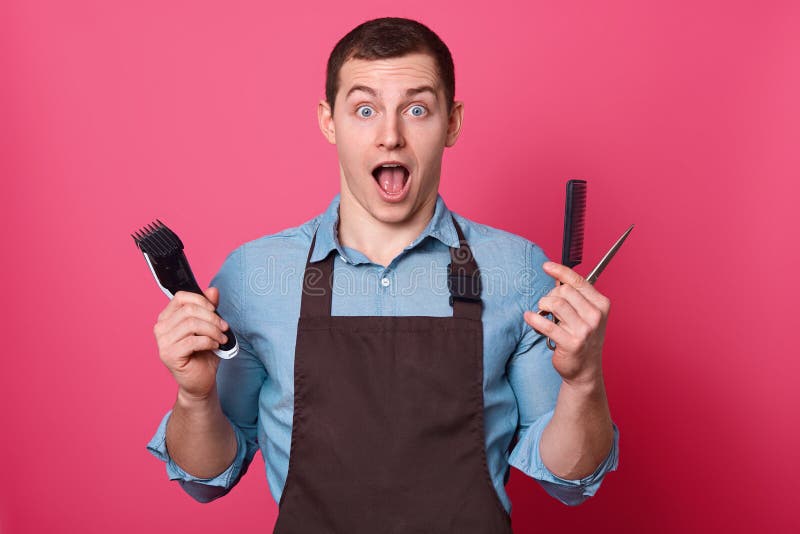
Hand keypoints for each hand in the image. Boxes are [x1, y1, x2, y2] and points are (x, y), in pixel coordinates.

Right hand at [152, 287, 228, 400]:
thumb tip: (213, 290)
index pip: (181, 297)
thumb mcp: (209, 327)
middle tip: (224, 328)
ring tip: (221, 338)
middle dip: (212, 318)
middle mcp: (160, 327)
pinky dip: (209, 341)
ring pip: (191, 324)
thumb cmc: (203, 353)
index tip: (215, 311)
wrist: (200, 381)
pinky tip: (215, 346)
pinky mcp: (169, 355)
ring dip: (212, 330)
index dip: (202, 301)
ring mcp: (162, 342)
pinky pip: (192, 340)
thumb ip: (209, 308)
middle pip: (189, 310)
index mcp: (167, 317)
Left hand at [523, 261, 610, 387]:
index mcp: (601, 305)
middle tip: (547, 306)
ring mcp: (585, 330)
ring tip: (543, 313)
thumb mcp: (586, 315)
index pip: (578, 281)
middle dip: (550, 295)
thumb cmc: (582, 338)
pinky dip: (534, 319)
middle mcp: (595, 316)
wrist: (585, 370)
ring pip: (555, 304)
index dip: (560, 271)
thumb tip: (556, 278)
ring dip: (543, 306)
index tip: (546, 266)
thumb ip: (575, 297)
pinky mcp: (571, 343)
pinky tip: (528, 317)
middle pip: (564, 291)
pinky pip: (547, 324)